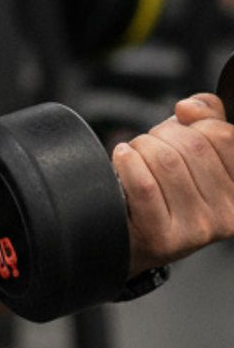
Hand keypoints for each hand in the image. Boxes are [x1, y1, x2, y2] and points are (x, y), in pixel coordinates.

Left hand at [113, 93, 233, 276]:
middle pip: (193, 145)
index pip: (224, 136)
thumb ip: (207, 118)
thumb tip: (188, 108)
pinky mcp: (163, 239)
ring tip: (136, 158)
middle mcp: (226, 216)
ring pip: (166, 161)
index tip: (178, 130)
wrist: (130, 238)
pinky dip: (127, 163)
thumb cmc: (164, 188)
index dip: (193, 124)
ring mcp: (197, 231)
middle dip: (162, 135)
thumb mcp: (195, 152)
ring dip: (141, 148)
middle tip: (149, 147)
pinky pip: (144, 184)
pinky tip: (123, 160)